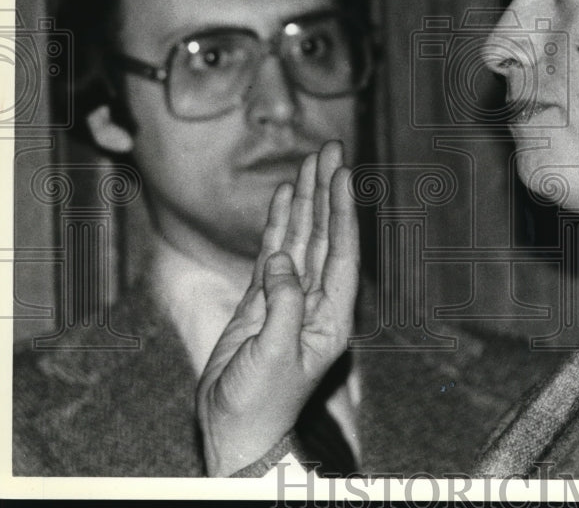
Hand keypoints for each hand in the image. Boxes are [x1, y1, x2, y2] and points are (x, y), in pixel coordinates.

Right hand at [196, 141, 358, 476]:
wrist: (236, 427)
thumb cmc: (261, 401)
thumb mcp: (277, 354)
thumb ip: (283, 304)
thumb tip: (280, 261)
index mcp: (332, 315)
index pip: (341, 250)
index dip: (341, 210)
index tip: (342, 173)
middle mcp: (317, 299)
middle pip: (324, 234)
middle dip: (327, 191)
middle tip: (330, 150)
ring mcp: (290, 296)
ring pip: (301, 236)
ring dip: (305, 199)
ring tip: (309, 162)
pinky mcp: (263, 299)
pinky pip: (274, 251)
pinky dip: (278, 222)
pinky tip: (284, 196)